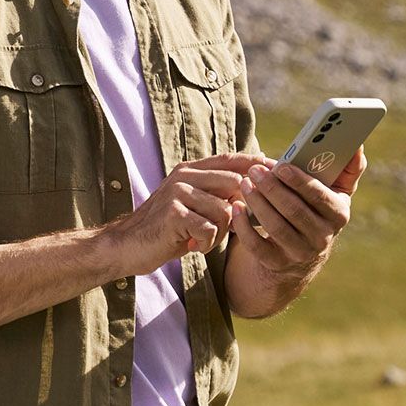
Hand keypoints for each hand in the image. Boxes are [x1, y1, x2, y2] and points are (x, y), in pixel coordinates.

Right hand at [103, 156, 267, 276]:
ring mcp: (178, 193)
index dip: (256, 163)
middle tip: (224, 229)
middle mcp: (184, 176)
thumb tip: (252, 187)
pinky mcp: (174, 214)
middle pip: (235, 184)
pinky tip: (193, 246)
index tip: (278, 169)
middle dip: (239, 211)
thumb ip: (215, 194)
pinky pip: (210, 228)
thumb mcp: (191, 205)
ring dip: (220, 233)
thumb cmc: (165, 229)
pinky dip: (207, 243)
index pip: (231, 159)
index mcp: (190, 170)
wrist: (127, 245)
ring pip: (225, 210)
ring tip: (202, 240)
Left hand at [231, 147, 364, 269]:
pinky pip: (257, 246)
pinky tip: (236, 207)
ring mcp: (300, 253)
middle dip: (273, 189)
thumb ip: (346, 169)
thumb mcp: (334, 193)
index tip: (281, 166)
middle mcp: (322, 237)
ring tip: (245, 183)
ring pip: (276, 227)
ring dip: (258, 203)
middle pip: (295, 211)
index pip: (321, 197)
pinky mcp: (277, 264)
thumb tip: (357, 146)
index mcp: (339, 215)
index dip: (300, 182)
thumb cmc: (314, 210)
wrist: (298, 255)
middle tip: (256, 171)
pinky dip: (244, 226)